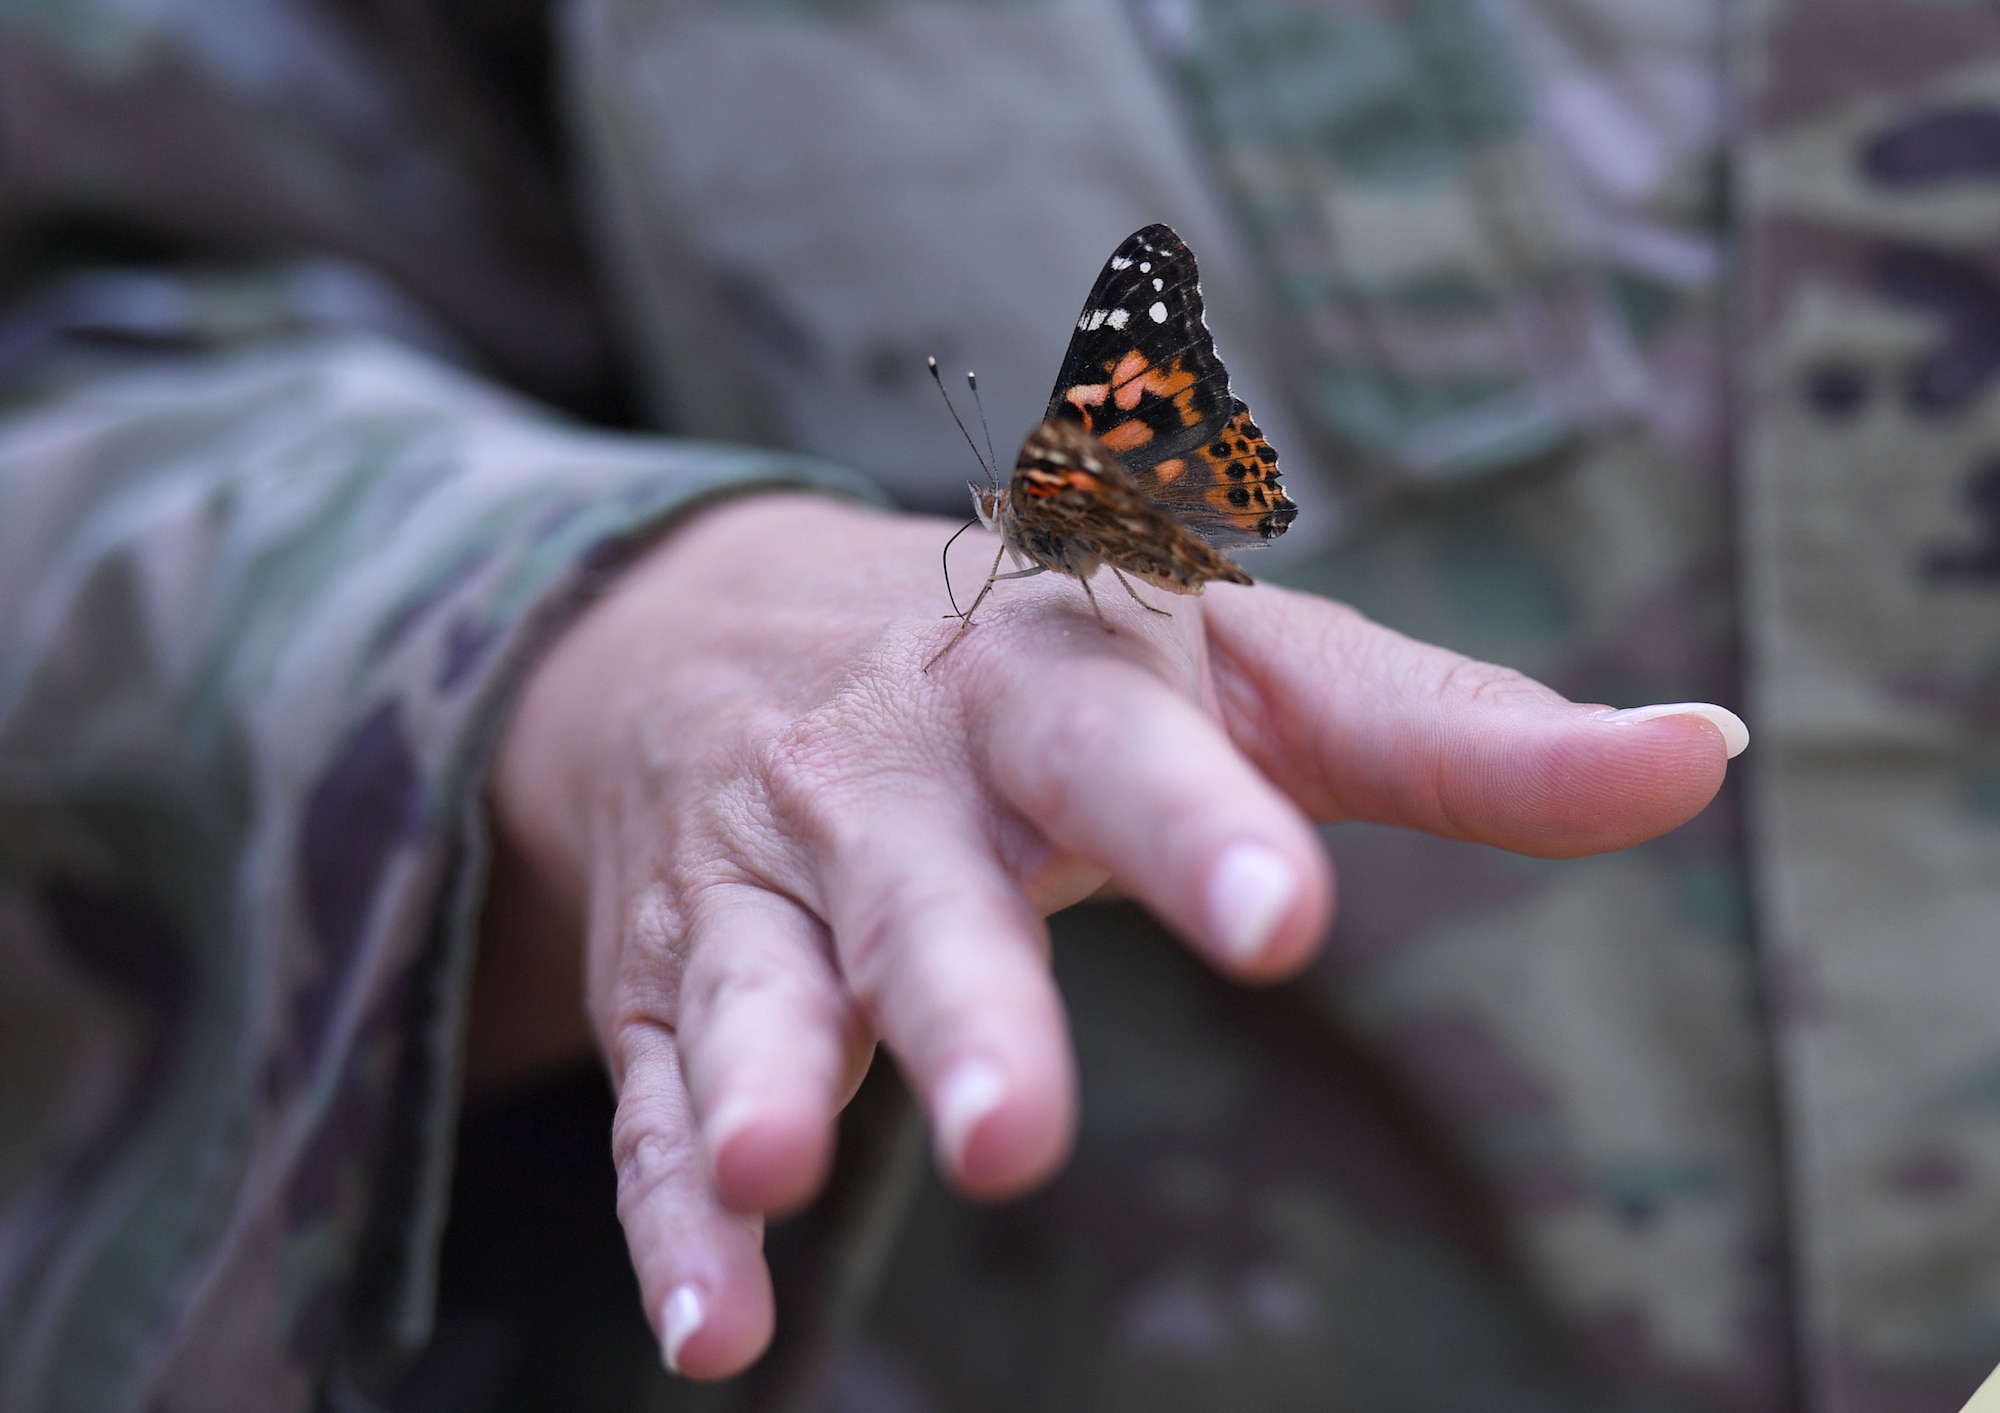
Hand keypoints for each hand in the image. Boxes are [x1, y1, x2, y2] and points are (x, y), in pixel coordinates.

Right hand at [476, 491, 1739, 1377]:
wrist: (729, 619)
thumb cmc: (1053, 665)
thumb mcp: (1247, 665)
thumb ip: (1454, 730)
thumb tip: (1707, 751)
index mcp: (1049, 675)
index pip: (1128, 744)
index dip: (1203, 824)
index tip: (1284, 914)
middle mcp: (895, 772)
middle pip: (924, 886)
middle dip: (960, 1003)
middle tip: (1009, 1138)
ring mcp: (769, 875)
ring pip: (763, 981)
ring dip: (761, 1080)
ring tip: (774, 1168)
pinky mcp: (681, 970)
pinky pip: (664, 1085)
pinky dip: (670, 1209)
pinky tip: (714, 1330)